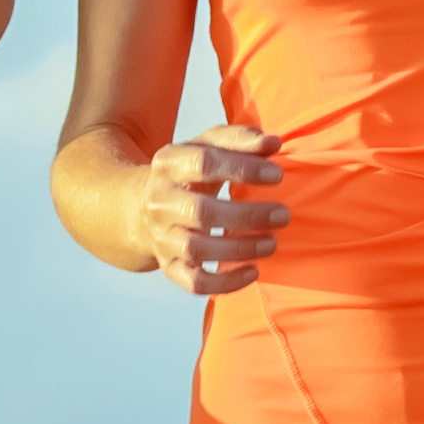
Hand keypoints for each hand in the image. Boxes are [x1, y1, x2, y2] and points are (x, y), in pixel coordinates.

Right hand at [136, 127, 282, 297]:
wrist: (141, 206)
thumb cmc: (187, 173)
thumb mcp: (205, 146)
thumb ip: (238, 140)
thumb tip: (273, 143)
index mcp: (168, 164)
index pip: (204, 163)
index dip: (243, 169)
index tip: (277, 175)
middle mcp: (160, 201)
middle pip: (200, 212)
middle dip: (247, 215)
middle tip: (282, 215)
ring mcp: (161, 236)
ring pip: (196, 249)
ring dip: (239, 248)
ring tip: (271, 243)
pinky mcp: (169, 266)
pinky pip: (194, 282)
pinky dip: (225, 283)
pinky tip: (253, 272)